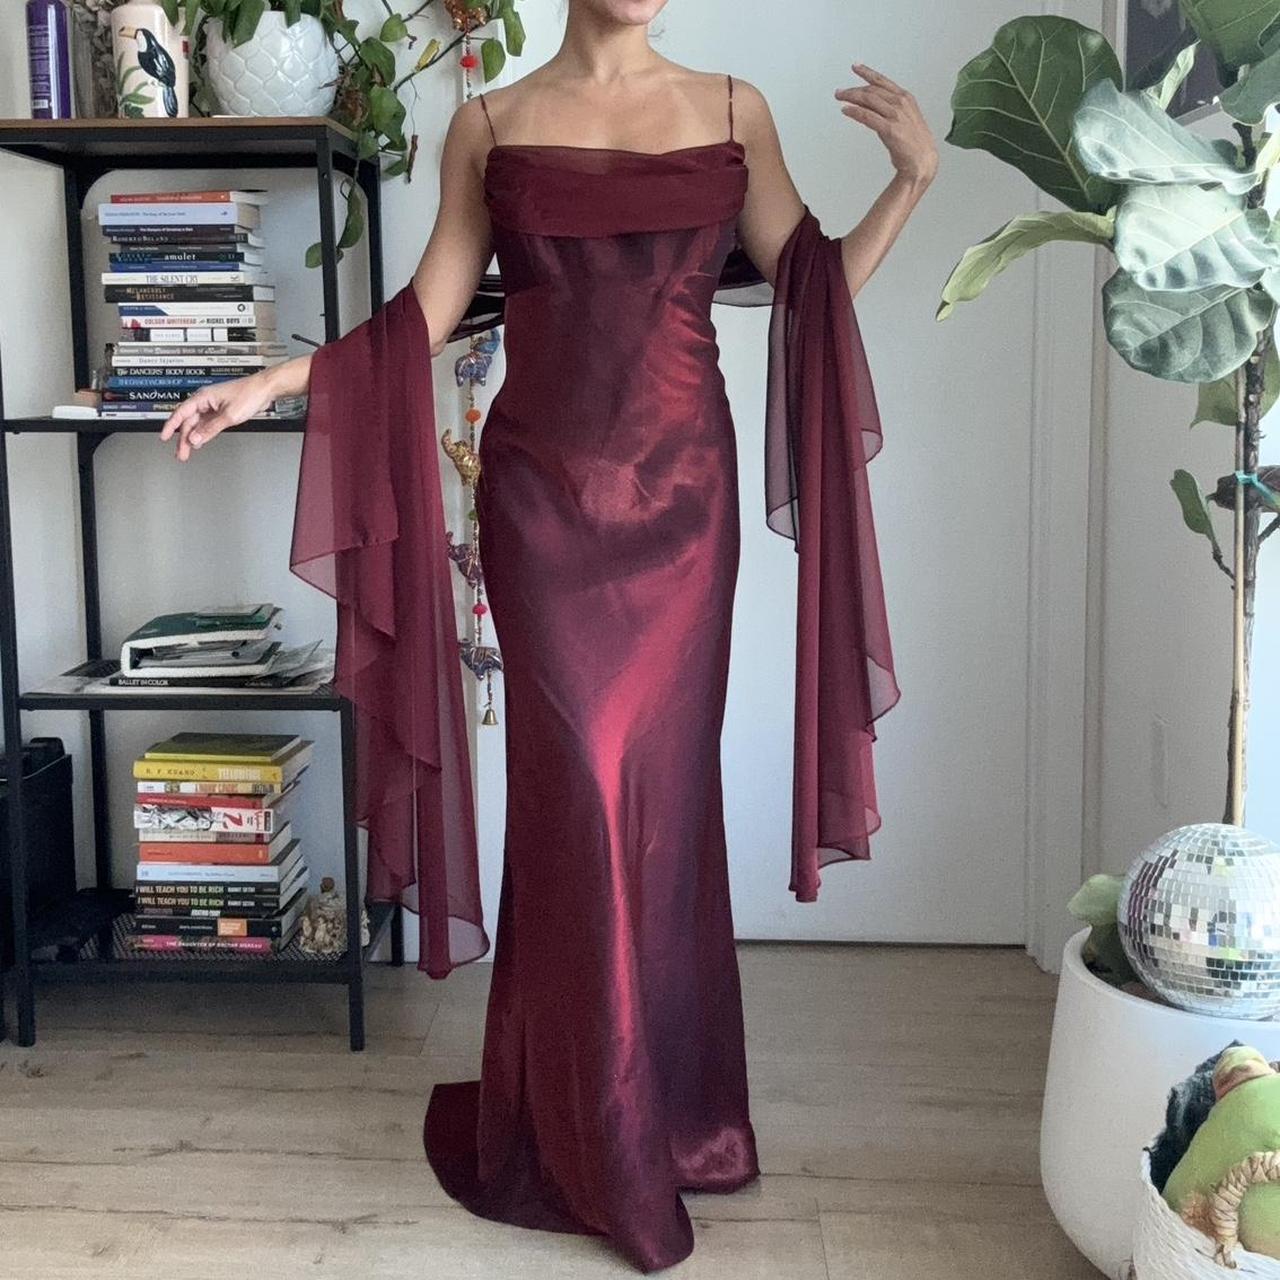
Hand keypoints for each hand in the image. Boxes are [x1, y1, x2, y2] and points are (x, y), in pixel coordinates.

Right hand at [159, 369, 276, 461]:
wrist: (264, 390)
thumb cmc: (249, 394)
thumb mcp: (229, 416)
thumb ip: (211, 429)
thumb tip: (196, 439)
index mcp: (203, 397)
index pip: (181, 413)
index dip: (171, 426)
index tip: (164, 437)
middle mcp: (205, 401)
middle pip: (188, 421)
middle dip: (183, 438)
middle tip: (180, 453)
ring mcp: (213, 406)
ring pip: (197, 424)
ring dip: (193, 438)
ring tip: (187, 452)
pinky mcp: (221, 411)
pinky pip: (206, 424)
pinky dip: (202, 433)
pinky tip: (200, 442)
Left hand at [835, 63, 937, 187]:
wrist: (923, 160)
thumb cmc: (914, 143)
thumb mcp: (904, 119)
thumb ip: (889, 110)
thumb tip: (869, 106)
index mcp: (906, 98)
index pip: (882, 81)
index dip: (867, 72)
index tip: (856, 67)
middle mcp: (900, 103)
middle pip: (872, 90)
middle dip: (853, 89)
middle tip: (840, 92)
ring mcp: (895, 115)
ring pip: (868, 100)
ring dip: (851, 97)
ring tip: (840, 98)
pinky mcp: (889, 129)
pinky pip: (867, 116)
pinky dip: (854, 112)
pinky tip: (846, 110)